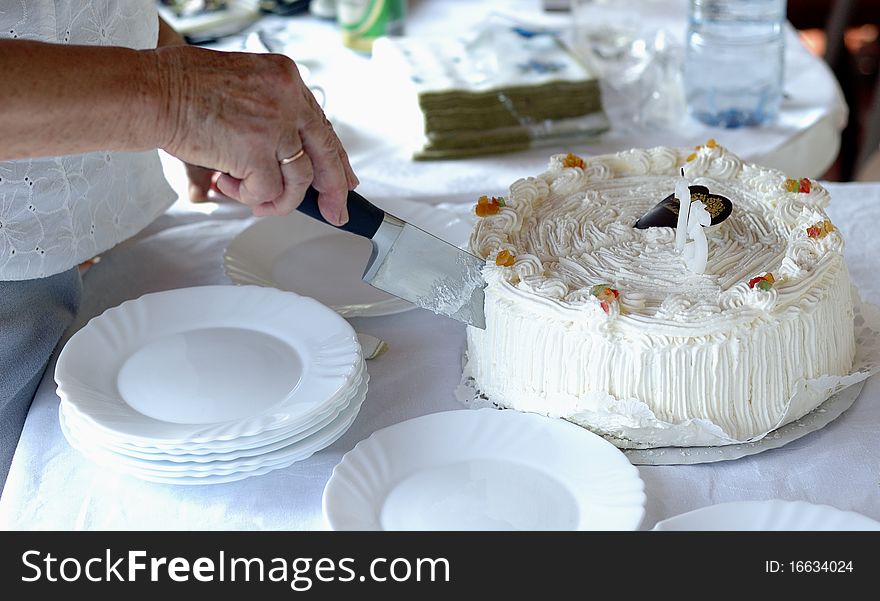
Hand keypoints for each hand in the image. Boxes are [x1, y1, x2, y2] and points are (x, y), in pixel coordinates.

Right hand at [153, 46, 357, 223]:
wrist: (151, 90)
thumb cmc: (181, 87)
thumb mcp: (241, 87)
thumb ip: (269, 115)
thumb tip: (289, 158)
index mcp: (286, 79)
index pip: (321, 127)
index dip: (334, 158)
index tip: (343, 180)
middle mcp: (287, 99)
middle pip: (326, 153)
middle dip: (333, 190)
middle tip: (334, 212)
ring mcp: (275, 125)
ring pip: (299, 180)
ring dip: (277, 198)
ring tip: (252, 198)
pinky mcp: (256, 151)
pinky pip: (269, 191)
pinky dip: (250, 196)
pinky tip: (228, 183)